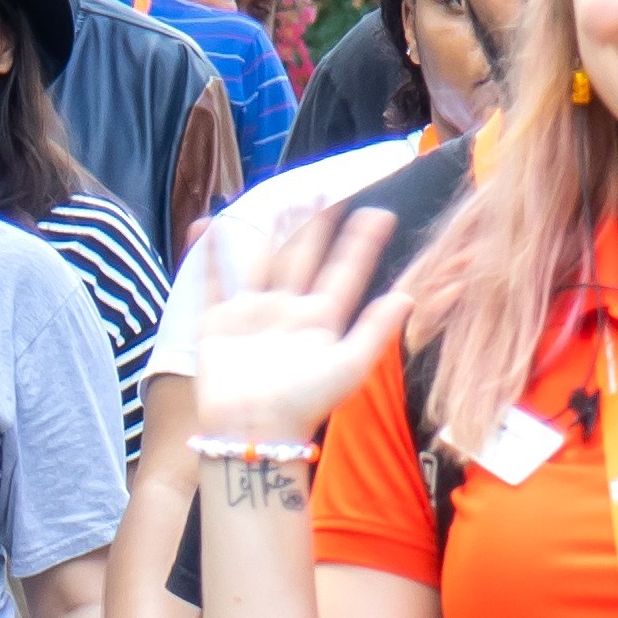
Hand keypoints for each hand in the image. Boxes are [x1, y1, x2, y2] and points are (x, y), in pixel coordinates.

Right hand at [190, 199, 410, 448]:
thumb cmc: (303, 405)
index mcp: (321, 321)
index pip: (345, 271)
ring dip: (270, 229)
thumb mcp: (349, 366)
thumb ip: (376, 329)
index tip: (379, 213)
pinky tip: (210, 227)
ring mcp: (251, 314)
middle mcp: (288, 311)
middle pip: (304, 256)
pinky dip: (208, 256)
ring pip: (263, 260)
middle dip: (316, 223)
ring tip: (279, 196)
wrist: (251, 432)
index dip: (361, 244)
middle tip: (328, 185)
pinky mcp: (217, 322)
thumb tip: (409, 295)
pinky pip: (212, 282)